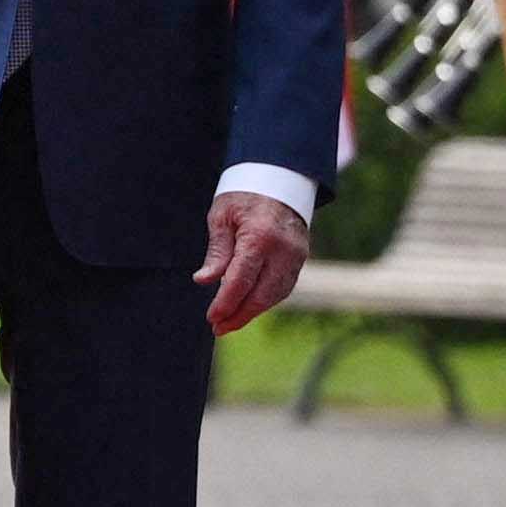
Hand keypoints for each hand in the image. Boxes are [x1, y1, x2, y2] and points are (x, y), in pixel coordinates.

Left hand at [198, 187, 312, 338]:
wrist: (280, 178)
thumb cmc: (245, 195)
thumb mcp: (222, 215)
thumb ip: (217, 251)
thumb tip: (204, 280)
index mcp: (260, 236)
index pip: (241, 281)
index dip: (225, 304)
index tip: (211, 318)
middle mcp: (283, 249)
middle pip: (261, 295)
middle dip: (238, 315)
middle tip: (218, 328)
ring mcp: (296, 255)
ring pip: (274, 295)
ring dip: (252, 312)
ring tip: (230, 322)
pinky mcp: (301, 259)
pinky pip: (283, 287)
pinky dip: (265, 300)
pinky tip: (248, 306)